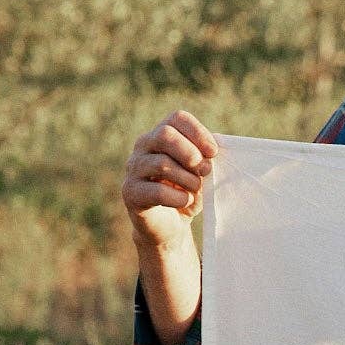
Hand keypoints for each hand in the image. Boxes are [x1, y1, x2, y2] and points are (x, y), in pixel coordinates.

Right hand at [122, 110, 219, 249]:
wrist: (169, 226)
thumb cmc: (186, 193)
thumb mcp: (200, 173)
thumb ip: (205, 157)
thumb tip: (212, 148)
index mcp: (160, 135)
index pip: (177, 118)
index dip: (198, 132)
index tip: (213, 152)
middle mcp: (143, 146)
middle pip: (164, 134)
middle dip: (190, 153)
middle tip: (205, 170)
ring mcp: (133, 168)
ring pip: (162, 163)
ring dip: (187, 178)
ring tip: (195, 190)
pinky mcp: (130, 192)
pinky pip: (156, 191)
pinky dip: (177, 197)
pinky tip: (184, 201)